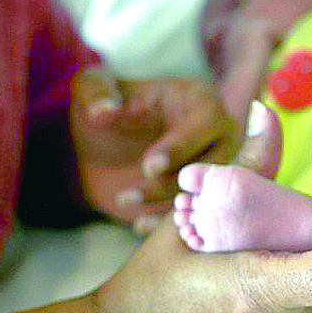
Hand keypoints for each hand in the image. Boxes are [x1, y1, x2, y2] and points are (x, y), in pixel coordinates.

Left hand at [70, 67, 243, 231]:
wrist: (104, 146)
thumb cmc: (106, 108)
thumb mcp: (92, 89)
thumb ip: (95, 94)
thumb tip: (105, 113)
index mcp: (200, 101)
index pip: (209, 121)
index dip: (183, 145)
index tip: (149, 167)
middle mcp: (219, 135)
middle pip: (216, 163)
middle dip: (174, 182)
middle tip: (132, 192)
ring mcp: (216, 167)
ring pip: (209, 192)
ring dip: (167, 204)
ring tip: (125, 201)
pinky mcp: (204, 194)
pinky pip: (199, 213)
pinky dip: (169, 221)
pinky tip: (138, 224)